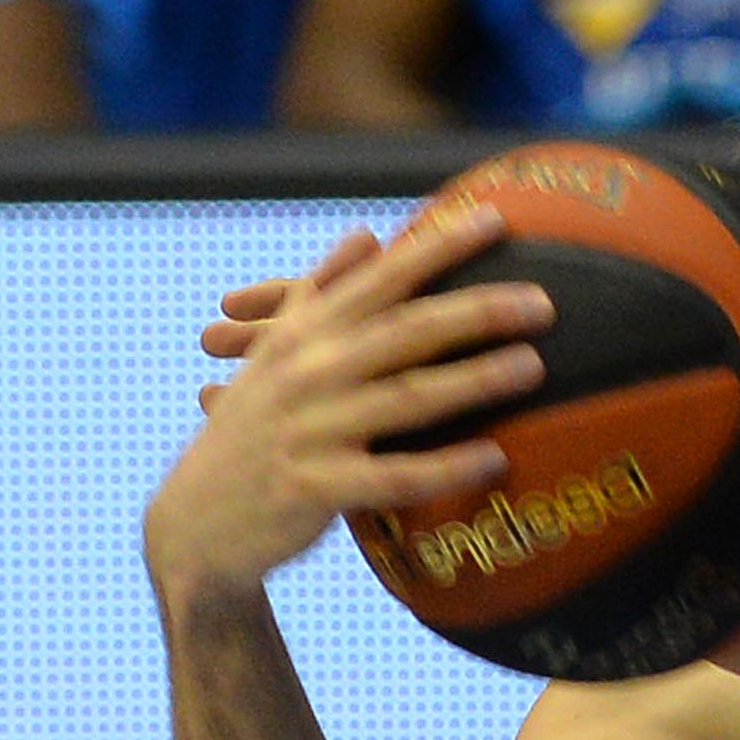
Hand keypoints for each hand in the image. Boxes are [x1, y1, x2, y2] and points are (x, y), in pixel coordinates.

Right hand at [143, 208, 551, 602]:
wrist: (196, 520)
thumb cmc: (253, 431)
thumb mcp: (275, 353)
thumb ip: (322, 293)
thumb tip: (367, 234)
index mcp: (304, 335)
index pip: (381, 281)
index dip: (437, 248)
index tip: (494, 219)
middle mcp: (307, 372)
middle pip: (404, 332)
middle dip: (475, 312)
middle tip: (543, 301)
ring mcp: (310, 429)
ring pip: (405, 398)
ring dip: (472, 380)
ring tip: (534, 365)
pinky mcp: (315, 487)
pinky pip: (394, 477)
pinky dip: (445, 468)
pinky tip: (496, 459)